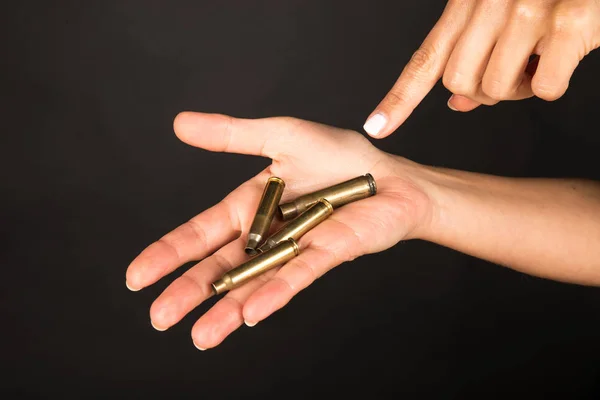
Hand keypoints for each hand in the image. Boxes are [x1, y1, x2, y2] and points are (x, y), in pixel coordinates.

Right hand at [125, 112, 431, 348]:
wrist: (392, 175)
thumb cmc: (342, 156)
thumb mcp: (281, 136)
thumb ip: (232, 135)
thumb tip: (180, 124)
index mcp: (250, 207)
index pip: (200, 234)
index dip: (168, 253)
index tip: (136, 277)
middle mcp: (266, 234)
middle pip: (219, 267)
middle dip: (188, 292)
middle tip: (159, 318)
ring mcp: (293, 249)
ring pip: (253, 283)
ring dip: (226, 309)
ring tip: (200, 337)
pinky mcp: (325, 254)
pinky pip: (295, 276)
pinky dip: (273, 293)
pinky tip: (250, 315)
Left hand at [363, 0, 599, 137]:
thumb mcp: (495, 13)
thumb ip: (470, 55)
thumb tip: (456, 104)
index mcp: (466, 4)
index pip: (424, 60)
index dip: (397, 100)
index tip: (375, 128)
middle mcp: (490, 5)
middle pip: (459, 84)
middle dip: (482, 91)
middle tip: (510, 69)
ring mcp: (528, 13)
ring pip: (498, 90)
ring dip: (519, 89)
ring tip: (537, 58)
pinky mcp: (570, 23)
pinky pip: (544, 89)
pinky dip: (552, 83)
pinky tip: (562, 55)